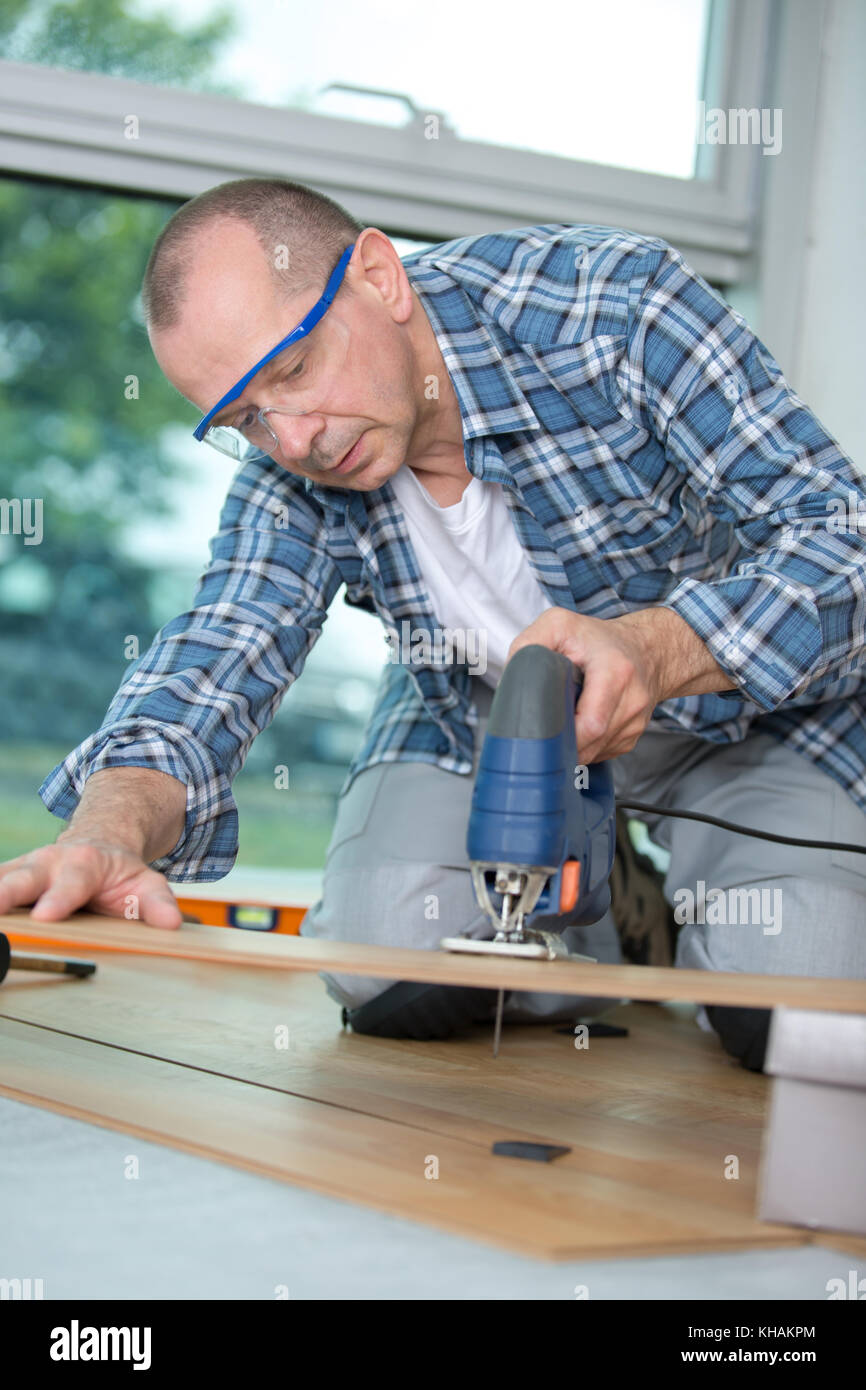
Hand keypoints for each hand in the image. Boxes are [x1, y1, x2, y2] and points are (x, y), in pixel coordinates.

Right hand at [0, 837, 182, 927]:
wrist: (98, 846)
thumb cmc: (119, 873)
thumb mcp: (145, 884)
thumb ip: (157, 904)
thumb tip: (171, 923)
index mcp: (85, 863)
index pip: (72, 883)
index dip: (58, 899)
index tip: (45, 917)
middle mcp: (49, 862)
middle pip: (24, 877)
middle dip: (6, 893)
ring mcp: (25, 868)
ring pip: (2, 878)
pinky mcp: (9, 878)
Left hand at [507, 606, 734, 762]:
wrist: (645, 649)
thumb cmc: (599, 639)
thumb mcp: (559, 625)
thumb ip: (529, 645)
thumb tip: (510, 682)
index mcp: (615, 672)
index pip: (592, 723)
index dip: (563, 736)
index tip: (542, 732)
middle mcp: (633, 699)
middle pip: (591, 743)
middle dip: (561, 743)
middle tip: (541, 732)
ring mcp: (636, 722)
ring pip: (595, 753)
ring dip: (572, 746)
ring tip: (560, 723)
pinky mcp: (633, 736)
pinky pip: (602, 753)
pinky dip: (585, 746)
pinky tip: (578, 726)